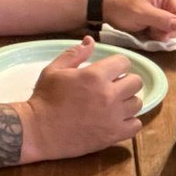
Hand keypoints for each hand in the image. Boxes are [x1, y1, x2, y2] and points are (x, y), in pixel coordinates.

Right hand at [16, 38, 143, 160]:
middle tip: (113, 88)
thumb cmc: (44, 99)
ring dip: (127, 102)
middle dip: (125, 82)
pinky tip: (117, 120)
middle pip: (136, 82)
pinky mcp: (114, 135)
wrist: (38, 132)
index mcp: (95, 75)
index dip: (117, 65)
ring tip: (114, 105)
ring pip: (137, 103)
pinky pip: (136, 125)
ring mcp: (113, 116)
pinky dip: (129, 122)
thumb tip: (91, 40)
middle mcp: (108, 94)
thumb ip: (75, 54)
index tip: (110, 72)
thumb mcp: (54, 70)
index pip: (124, 62)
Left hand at [104, 0, 175, 39]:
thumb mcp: (141, 13)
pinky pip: (168, 31)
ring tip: (150, 31)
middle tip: (155, 33)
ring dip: (164, 34)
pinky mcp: (162, 19)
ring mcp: (167, 10)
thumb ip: (161, 19)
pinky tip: (150, 32)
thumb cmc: (124, 8)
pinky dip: (160, 35)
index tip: (163, 34)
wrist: (109, 9)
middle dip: (170, 31)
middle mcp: (172, 1)